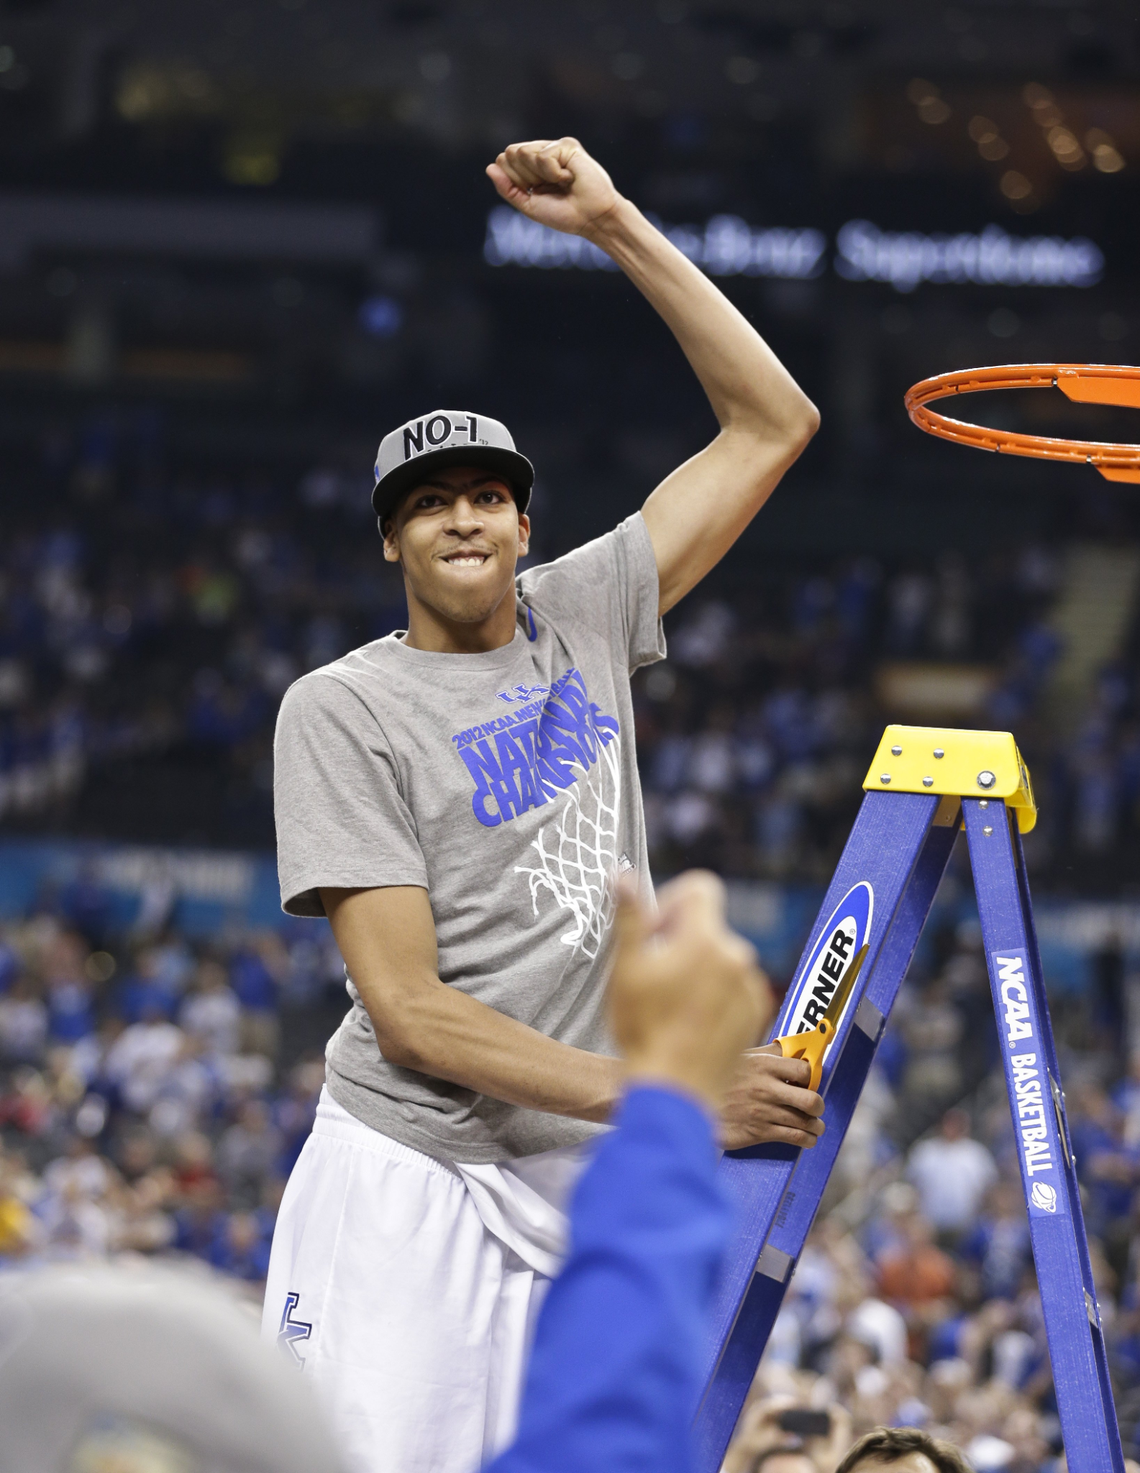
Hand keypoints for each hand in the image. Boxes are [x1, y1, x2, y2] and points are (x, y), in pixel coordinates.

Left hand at [486, 137, 620, 238]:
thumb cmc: (565, 215)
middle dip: (525, 176)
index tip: (536, 193)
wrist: (592, 219)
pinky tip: (570, 178)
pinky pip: (543, 156)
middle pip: (511, 153)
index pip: (504, 161)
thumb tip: (490, 167)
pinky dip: (554, 173)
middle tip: (549, 188)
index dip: (514, 181)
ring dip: (540, 175)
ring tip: (561, 183)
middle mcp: (541, 154)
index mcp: (531, 168)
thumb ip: (508, 188)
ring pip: (524, 152)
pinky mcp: (567, 145)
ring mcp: (554, 148)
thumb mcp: (529, 205)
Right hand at [607, 871, 770, 1111]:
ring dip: (698, 968)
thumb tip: (622, 874)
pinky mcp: (757, 1012)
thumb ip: (630, 915)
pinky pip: (735, 986)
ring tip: (671, 1005)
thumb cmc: (644, 1029)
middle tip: (653, 974)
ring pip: (721, 957)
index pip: (701, 888)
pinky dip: (715, 993)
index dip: (672, 901)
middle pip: (707, 926)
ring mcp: (751, 986)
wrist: (673, 1090)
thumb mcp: (626, 967)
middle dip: (680, 939)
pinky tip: (691, 1021)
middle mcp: (737, 956)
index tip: (653, 932)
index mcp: (705, 939)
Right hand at [719, 1044, 825, 1150]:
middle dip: (818, 1105)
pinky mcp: (760, 1132)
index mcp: (764, 1065)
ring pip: (806, 1122)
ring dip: (815, 1126)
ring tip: (815, 1126)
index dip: (811, 1077)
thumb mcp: (742, 1056)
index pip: (804, 1070)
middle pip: (811, 1100)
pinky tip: (806, 1137)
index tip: (808, 1082)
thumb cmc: (721, 1077)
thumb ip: (768, 1053)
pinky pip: (794, 1137)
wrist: (693, 1104)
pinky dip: (806, 1139)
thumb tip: (791, 1048)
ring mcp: (764, 1112)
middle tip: (815, 1107)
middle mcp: (767, 1089)